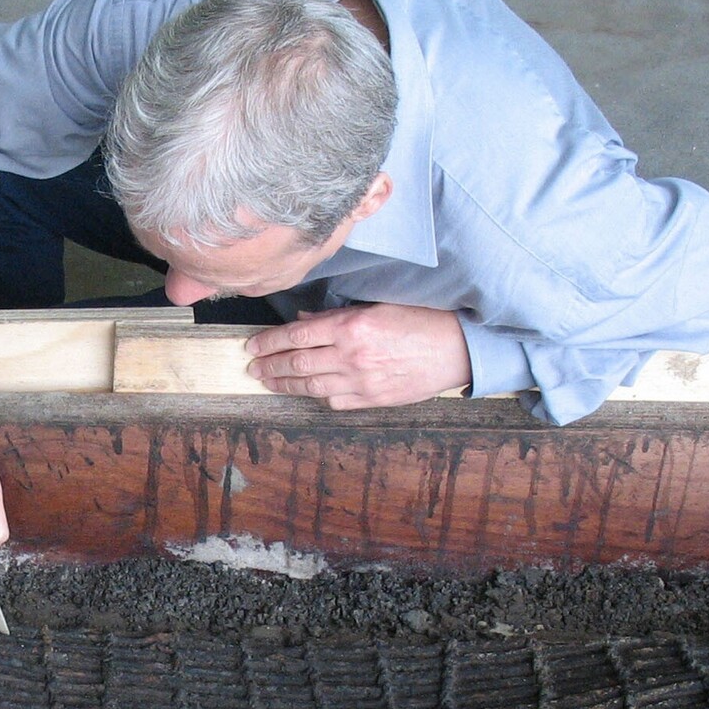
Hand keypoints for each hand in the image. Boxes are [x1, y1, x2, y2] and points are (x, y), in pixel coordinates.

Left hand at [244, 304, 471, 408]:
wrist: (455, 348)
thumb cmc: (420, 320)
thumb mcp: (376, 306)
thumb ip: (338, 315)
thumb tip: (304, 320)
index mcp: (350, 327)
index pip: (296, 335)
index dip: (270, 342)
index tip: (253, 345)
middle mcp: (351, 356)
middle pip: (297, 364)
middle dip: (270, 366)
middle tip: (252, 367)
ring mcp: (361, 382)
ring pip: (310, 387)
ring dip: (284, 385)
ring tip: (268, 382)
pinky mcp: (372, 399)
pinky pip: (335, 401)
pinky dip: (318, 396)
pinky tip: (307, 392)